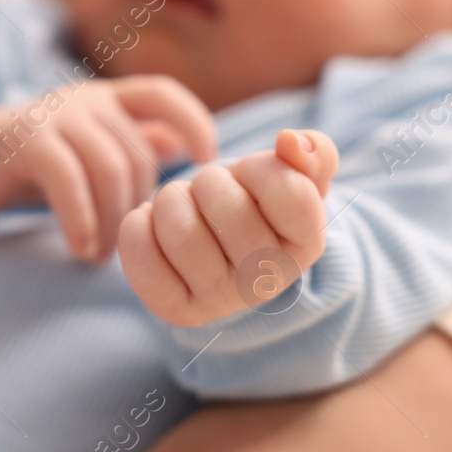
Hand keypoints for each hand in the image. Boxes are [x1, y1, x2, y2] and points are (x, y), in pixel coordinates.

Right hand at [0, 75, 216, 259]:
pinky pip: (69, 182)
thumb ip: (131, 145)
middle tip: (123, 249)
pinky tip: (81, 249)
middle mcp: (85, 99)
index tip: (207, 161)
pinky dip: (81, 221)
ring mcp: (55, 117)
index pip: (162, 94)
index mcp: (107, 98)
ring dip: (113, 223)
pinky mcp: (26, 141)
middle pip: (137, 154)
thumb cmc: (34, 163)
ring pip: (110, 170)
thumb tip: (182, 150)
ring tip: (100, 257)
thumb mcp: (87, 149)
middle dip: (137, 210)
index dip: (193, 121)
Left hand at [118, 128, 337, 325]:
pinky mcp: (175, 309)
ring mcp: (221, 300)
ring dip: (172, 200)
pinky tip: (154, 224)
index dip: (260, 168)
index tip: (251, 175)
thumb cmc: (261, 202)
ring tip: (182, 206)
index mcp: (307, 244)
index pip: (287, 190)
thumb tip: (290, 142)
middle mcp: (268, 281)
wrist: (226, 249)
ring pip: (179, 229)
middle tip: (210, 191)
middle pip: (224, 205)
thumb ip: (312, 151)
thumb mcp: (297, 174)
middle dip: (210, 180)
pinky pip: (140, 252)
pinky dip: (138, 224)